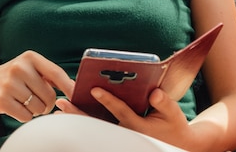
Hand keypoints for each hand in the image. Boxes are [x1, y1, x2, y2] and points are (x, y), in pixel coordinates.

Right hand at [0, 50, 74, 122]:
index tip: (76, 97)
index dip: (69, 87)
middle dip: (47, 103)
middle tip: (38, 100)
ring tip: (25, 102)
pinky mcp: (1, 99)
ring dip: (36, 110)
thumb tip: (74, 86)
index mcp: (30, 57)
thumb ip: (52, 75)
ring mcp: (9, 83)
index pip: (56, 73)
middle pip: (49, 96)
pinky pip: (26, 116)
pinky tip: (17, 107)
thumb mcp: (32, 68)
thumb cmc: (17, 77)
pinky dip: (25, 116)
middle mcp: (19, 67)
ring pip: (38, 108)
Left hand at [62, 88, 196, 150]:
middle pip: (98, 122)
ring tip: (60, 107)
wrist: (175, 146)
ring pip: (94, 125)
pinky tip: (70, 111)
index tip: (95, 90)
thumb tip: (155, 94)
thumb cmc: (174, 127)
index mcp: (138, 126)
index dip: (108, 100)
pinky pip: (96, 126)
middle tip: (62, 102)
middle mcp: (124, 132)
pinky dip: (83, 119)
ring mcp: (118, 135)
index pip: (121, 111)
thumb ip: (165, 104)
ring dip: (77, 116)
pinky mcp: (116, 134)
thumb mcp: (174, 115)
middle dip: (80, 112)